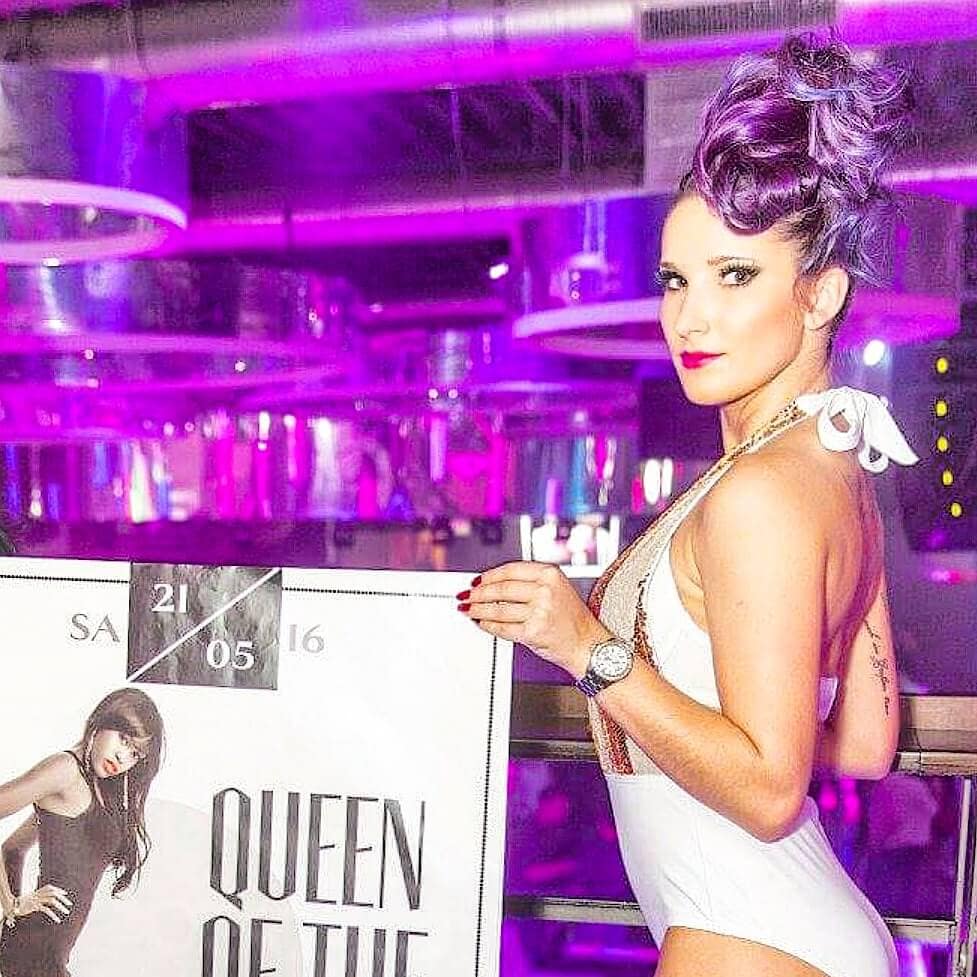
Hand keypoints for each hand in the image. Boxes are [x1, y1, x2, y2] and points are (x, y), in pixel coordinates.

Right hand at [12, 885, 71, 924]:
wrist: (11, 905)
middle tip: (70, 904)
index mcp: (39, 891)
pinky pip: (46, 910)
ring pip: (52, 901)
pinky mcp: (34, 907)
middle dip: (63, 899)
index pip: (51, 889)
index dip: (58, 891)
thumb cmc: (21, 903)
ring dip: (61, 907)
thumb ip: (39, 898)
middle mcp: (39, 894)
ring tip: (66, 912)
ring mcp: (37, 900)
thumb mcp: (31, 898)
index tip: (64, 894)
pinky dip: (53, 914)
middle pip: (54, 894)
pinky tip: (57, 920)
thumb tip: (46, 900)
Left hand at [457, 561, 611, 676]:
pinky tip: (482, 624)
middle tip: (467, 596)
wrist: (588, 645)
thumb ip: (529, 583)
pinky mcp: (534, 632)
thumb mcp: (556, 589)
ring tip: (469, 610)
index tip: (477, 581)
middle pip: (501, 588)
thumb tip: (493, 584)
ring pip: (498, 609)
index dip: (489, 576)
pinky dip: (488, 626)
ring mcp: (540, 611)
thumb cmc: (572, 619)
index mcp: (550, 574)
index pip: (510, 570)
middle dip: (479, 594)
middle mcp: (545, 590)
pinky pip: (503, 628)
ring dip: (478, 610)